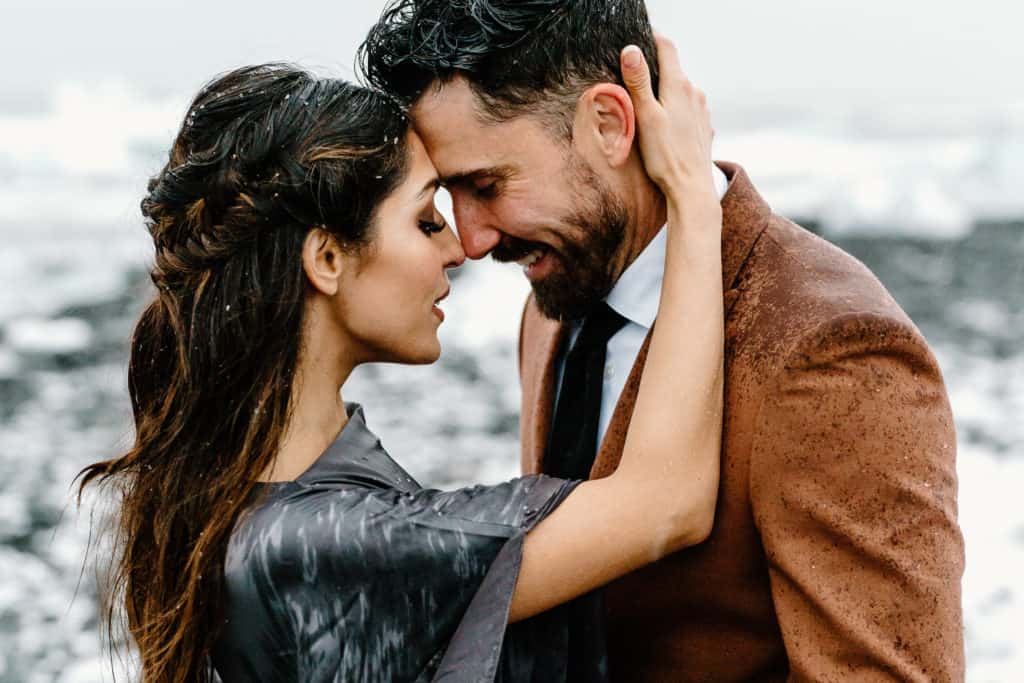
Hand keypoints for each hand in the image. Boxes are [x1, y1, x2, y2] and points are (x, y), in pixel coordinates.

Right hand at [620, 35, 715, 204]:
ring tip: (647, 109)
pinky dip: (675, 110)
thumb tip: (631, 50)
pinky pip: (688, 109)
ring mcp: (702, 110)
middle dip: (655, 70)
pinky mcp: (704, 127)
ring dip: (665, 92)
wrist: (691, 189)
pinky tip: (664, 128)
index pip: (667, 47)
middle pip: (673, 69)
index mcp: (679, 86)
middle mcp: (695, 93)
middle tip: (633, 80)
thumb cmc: (665, 156)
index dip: (652, 39)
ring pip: (681, 90)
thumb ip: (638, 82)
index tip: (638, 41)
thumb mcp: (645, 116)